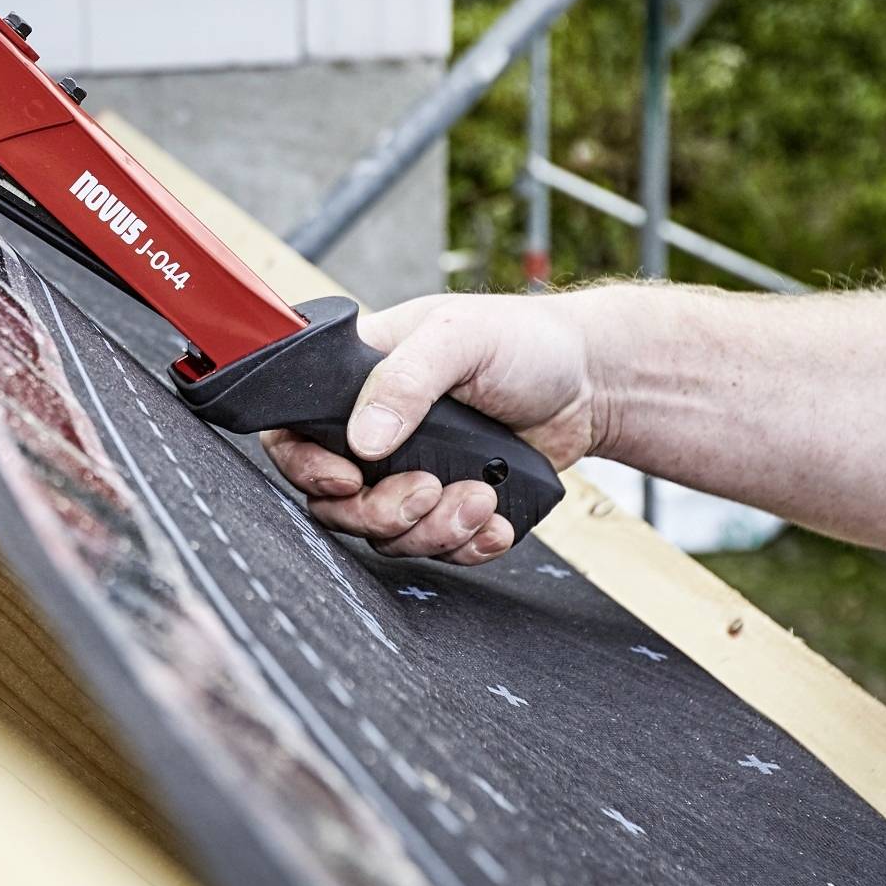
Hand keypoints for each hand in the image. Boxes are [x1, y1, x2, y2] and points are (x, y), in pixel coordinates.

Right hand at [261, 293, 600, 566]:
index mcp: (358, 381)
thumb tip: (363, 438)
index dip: (307, 467)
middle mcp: (375, 432)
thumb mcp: (460, 337)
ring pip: (386, 534)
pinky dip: (466, 546)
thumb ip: (405, 380)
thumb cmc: (523, 340)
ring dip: (433, 529)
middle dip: (382, 511)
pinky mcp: (449, 505)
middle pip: (336, 501)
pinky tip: (496, 522)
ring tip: (481, 499)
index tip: (347, 479)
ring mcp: (410, 472)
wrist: (590, 383)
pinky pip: (436, 548)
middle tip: (429, 489)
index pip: (296, 433)